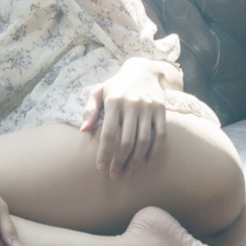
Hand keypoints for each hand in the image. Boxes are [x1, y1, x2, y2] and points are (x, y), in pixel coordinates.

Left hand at [80, 58, 168, 177]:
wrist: (143, 70)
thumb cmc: (116, 85)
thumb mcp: (99, 91)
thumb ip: (89, 110)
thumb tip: (83, 130)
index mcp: (114, 101)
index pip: (108, 133)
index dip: (104, 152)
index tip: (100, 167)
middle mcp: (132, 105)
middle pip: (127, 140)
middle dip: (120, 161)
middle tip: (115, 175)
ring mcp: (149, 108)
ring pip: (144, 140)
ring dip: (136, 160)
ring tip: (129, 173)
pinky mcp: (161, 110)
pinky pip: (161, 134)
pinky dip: (155, 150)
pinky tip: (147, 161)